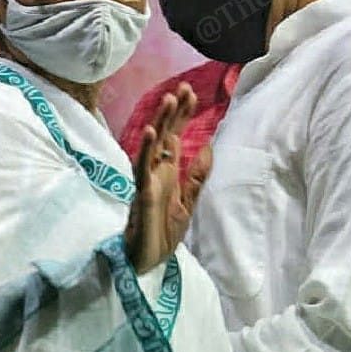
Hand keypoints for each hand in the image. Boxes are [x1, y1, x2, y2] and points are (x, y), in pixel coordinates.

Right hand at [124, 83, 211, 272]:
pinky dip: (145, 150)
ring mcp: (147, 182)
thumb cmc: (162, 235)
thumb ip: (196, 177)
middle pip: (164, 135)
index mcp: (167, 174)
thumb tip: (208, 147)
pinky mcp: (142, 195)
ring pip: (152, 146)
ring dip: (159, 123)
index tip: (191, 93)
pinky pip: (142, 170)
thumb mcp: (187, 204)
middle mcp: (156, 173)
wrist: (146, 264)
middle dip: (173, 112)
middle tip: (184, 87)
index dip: (182, 116)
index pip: (174, 137)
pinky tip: (150, 132)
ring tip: (169, 100)